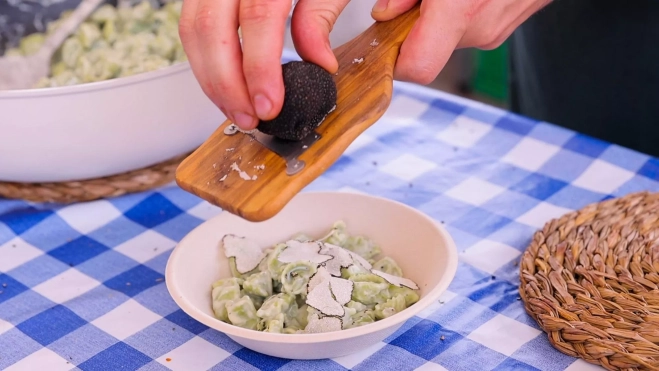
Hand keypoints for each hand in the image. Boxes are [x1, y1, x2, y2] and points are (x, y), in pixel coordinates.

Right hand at [178, 0, 352, 130]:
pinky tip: (225, 84)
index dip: (260, 68)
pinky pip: (192, 24)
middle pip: (210, 28)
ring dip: (210, 78)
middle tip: (250, 117)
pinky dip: (205, 60)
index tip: (269, 105)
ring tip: (237, 109)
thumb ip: (322, 15)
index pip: (259, 18)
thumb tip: (319, 63)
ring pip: (192, 29)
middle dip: (227, 84)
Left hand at [372, 0, 551, 83]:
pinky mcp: (510, 23)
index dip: (398, 61)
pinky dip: (466, 10)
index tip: (388, 44)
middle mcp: (482, 28)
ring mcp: (499, 29)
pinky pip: (476, 26)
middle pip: (433, 48)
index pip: (418, 67)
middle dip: (419, 26)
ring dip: (444, 17)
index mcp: (459, 9)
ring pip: (454, 37)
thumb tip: (385, 13)